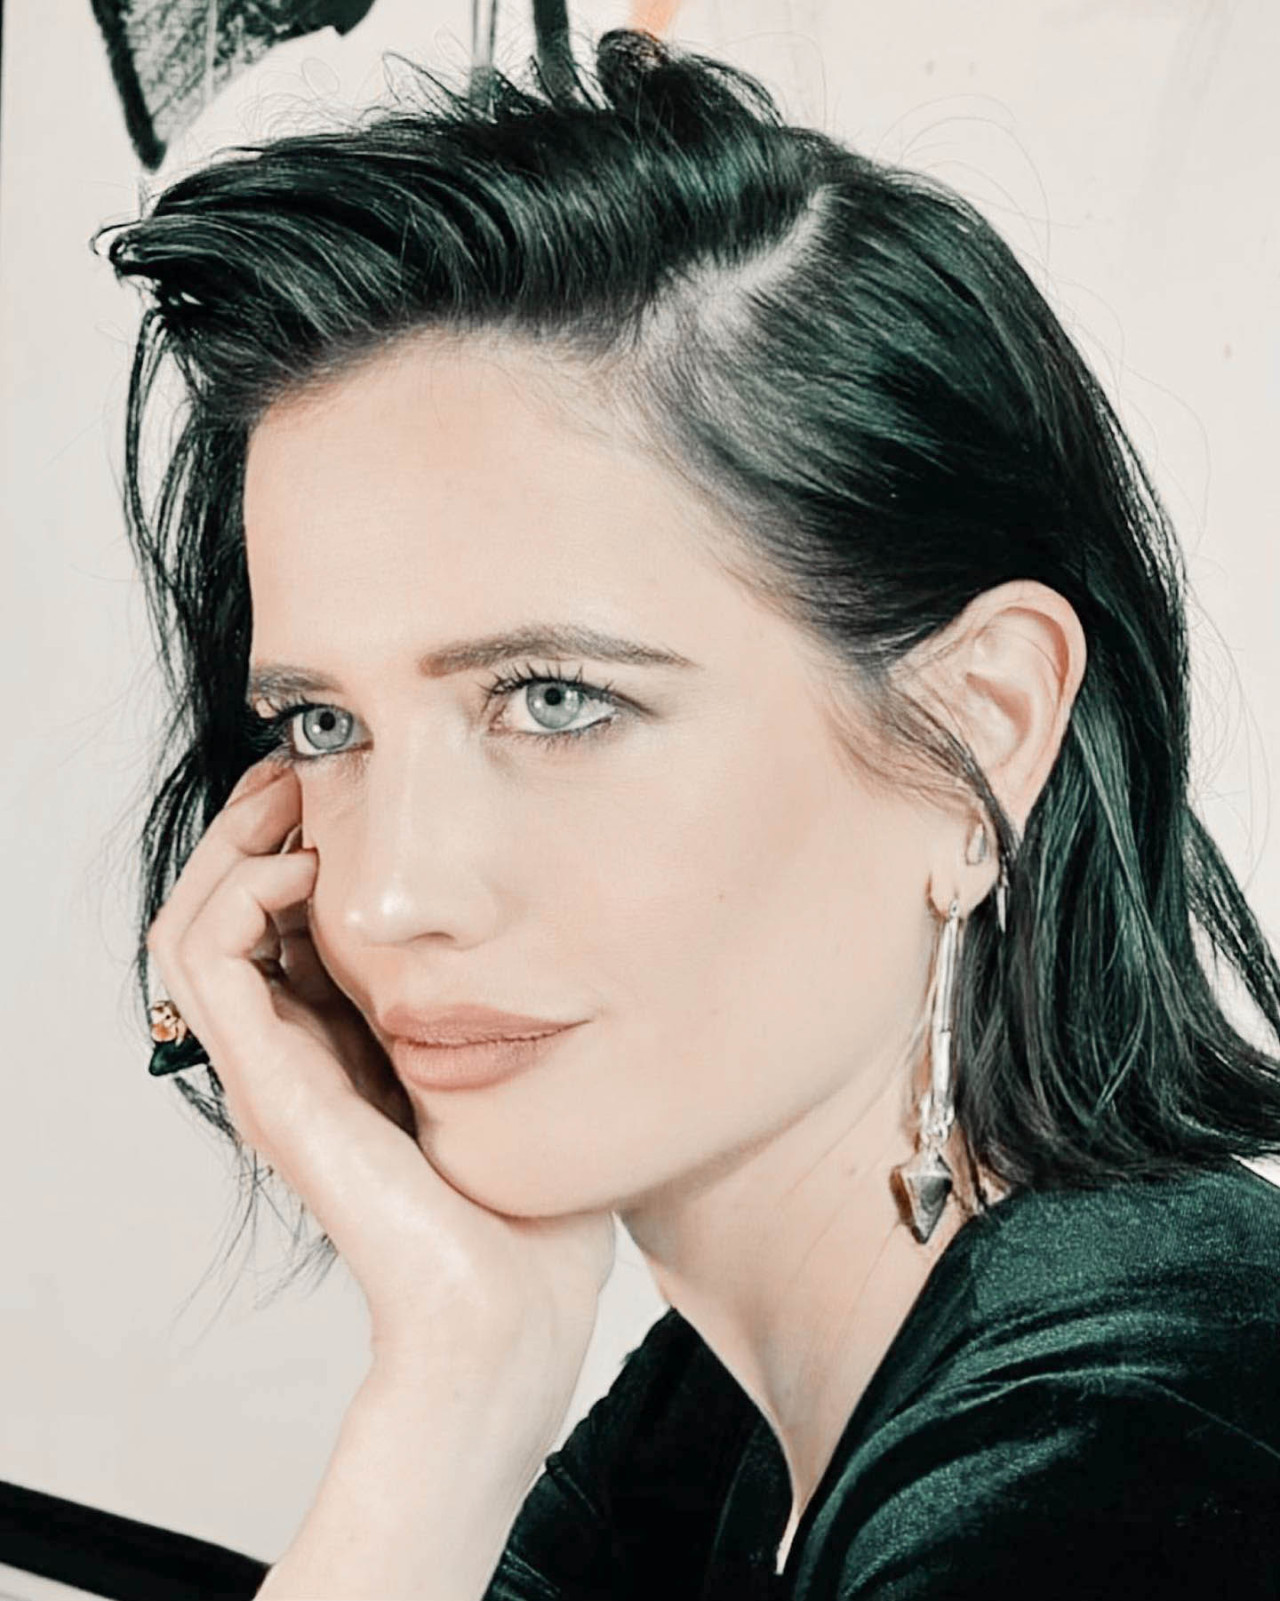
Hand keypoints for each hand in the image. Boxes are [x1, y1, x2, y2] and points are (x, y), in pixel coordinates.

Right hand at [146, 758, 614, 1404]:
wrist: (513, 1304)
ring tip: (294, 800)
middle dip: (255, 824)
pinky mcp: (268, 1083)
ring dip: (233, 845)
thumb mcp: (521, 1065)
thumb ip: (507, 1002)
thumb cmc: (532, 1198)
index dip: (296, 837)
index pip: (282, 919)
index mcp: (343, 1043)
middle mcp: (294, 1051)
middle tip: (299, 768)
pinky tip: (307, 861)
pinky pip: (205, 960)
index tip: (340, 780)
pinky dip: (239, 891)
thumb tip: (544, 921)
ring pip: (194, 922)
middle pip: (225, 910)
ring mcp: (273, 1069)